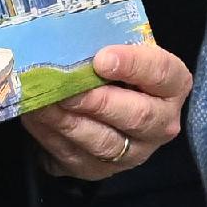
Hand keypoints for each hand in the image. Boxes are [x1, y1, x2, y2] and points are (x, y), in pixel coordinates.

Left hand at [21, 39, 190, 181]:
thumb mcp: (118, 49)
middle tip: (67, 89)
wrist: (105, 100)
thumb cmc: (113, 68)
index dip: (133, 65)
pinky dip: (50, 136)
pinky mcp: (100, 170)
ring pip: (104, 143)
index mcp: (172, 86)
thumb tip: (71, 36)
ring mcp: (132, 152)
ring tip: (42, 102)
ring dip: (68, 122)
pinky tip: (34, 116)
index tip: (101, 59)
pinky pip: (75, 157)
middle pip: (137, 116)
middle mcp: (160, 124)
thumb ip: (105, 43)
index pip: (162, 73)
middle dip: (98, 102)